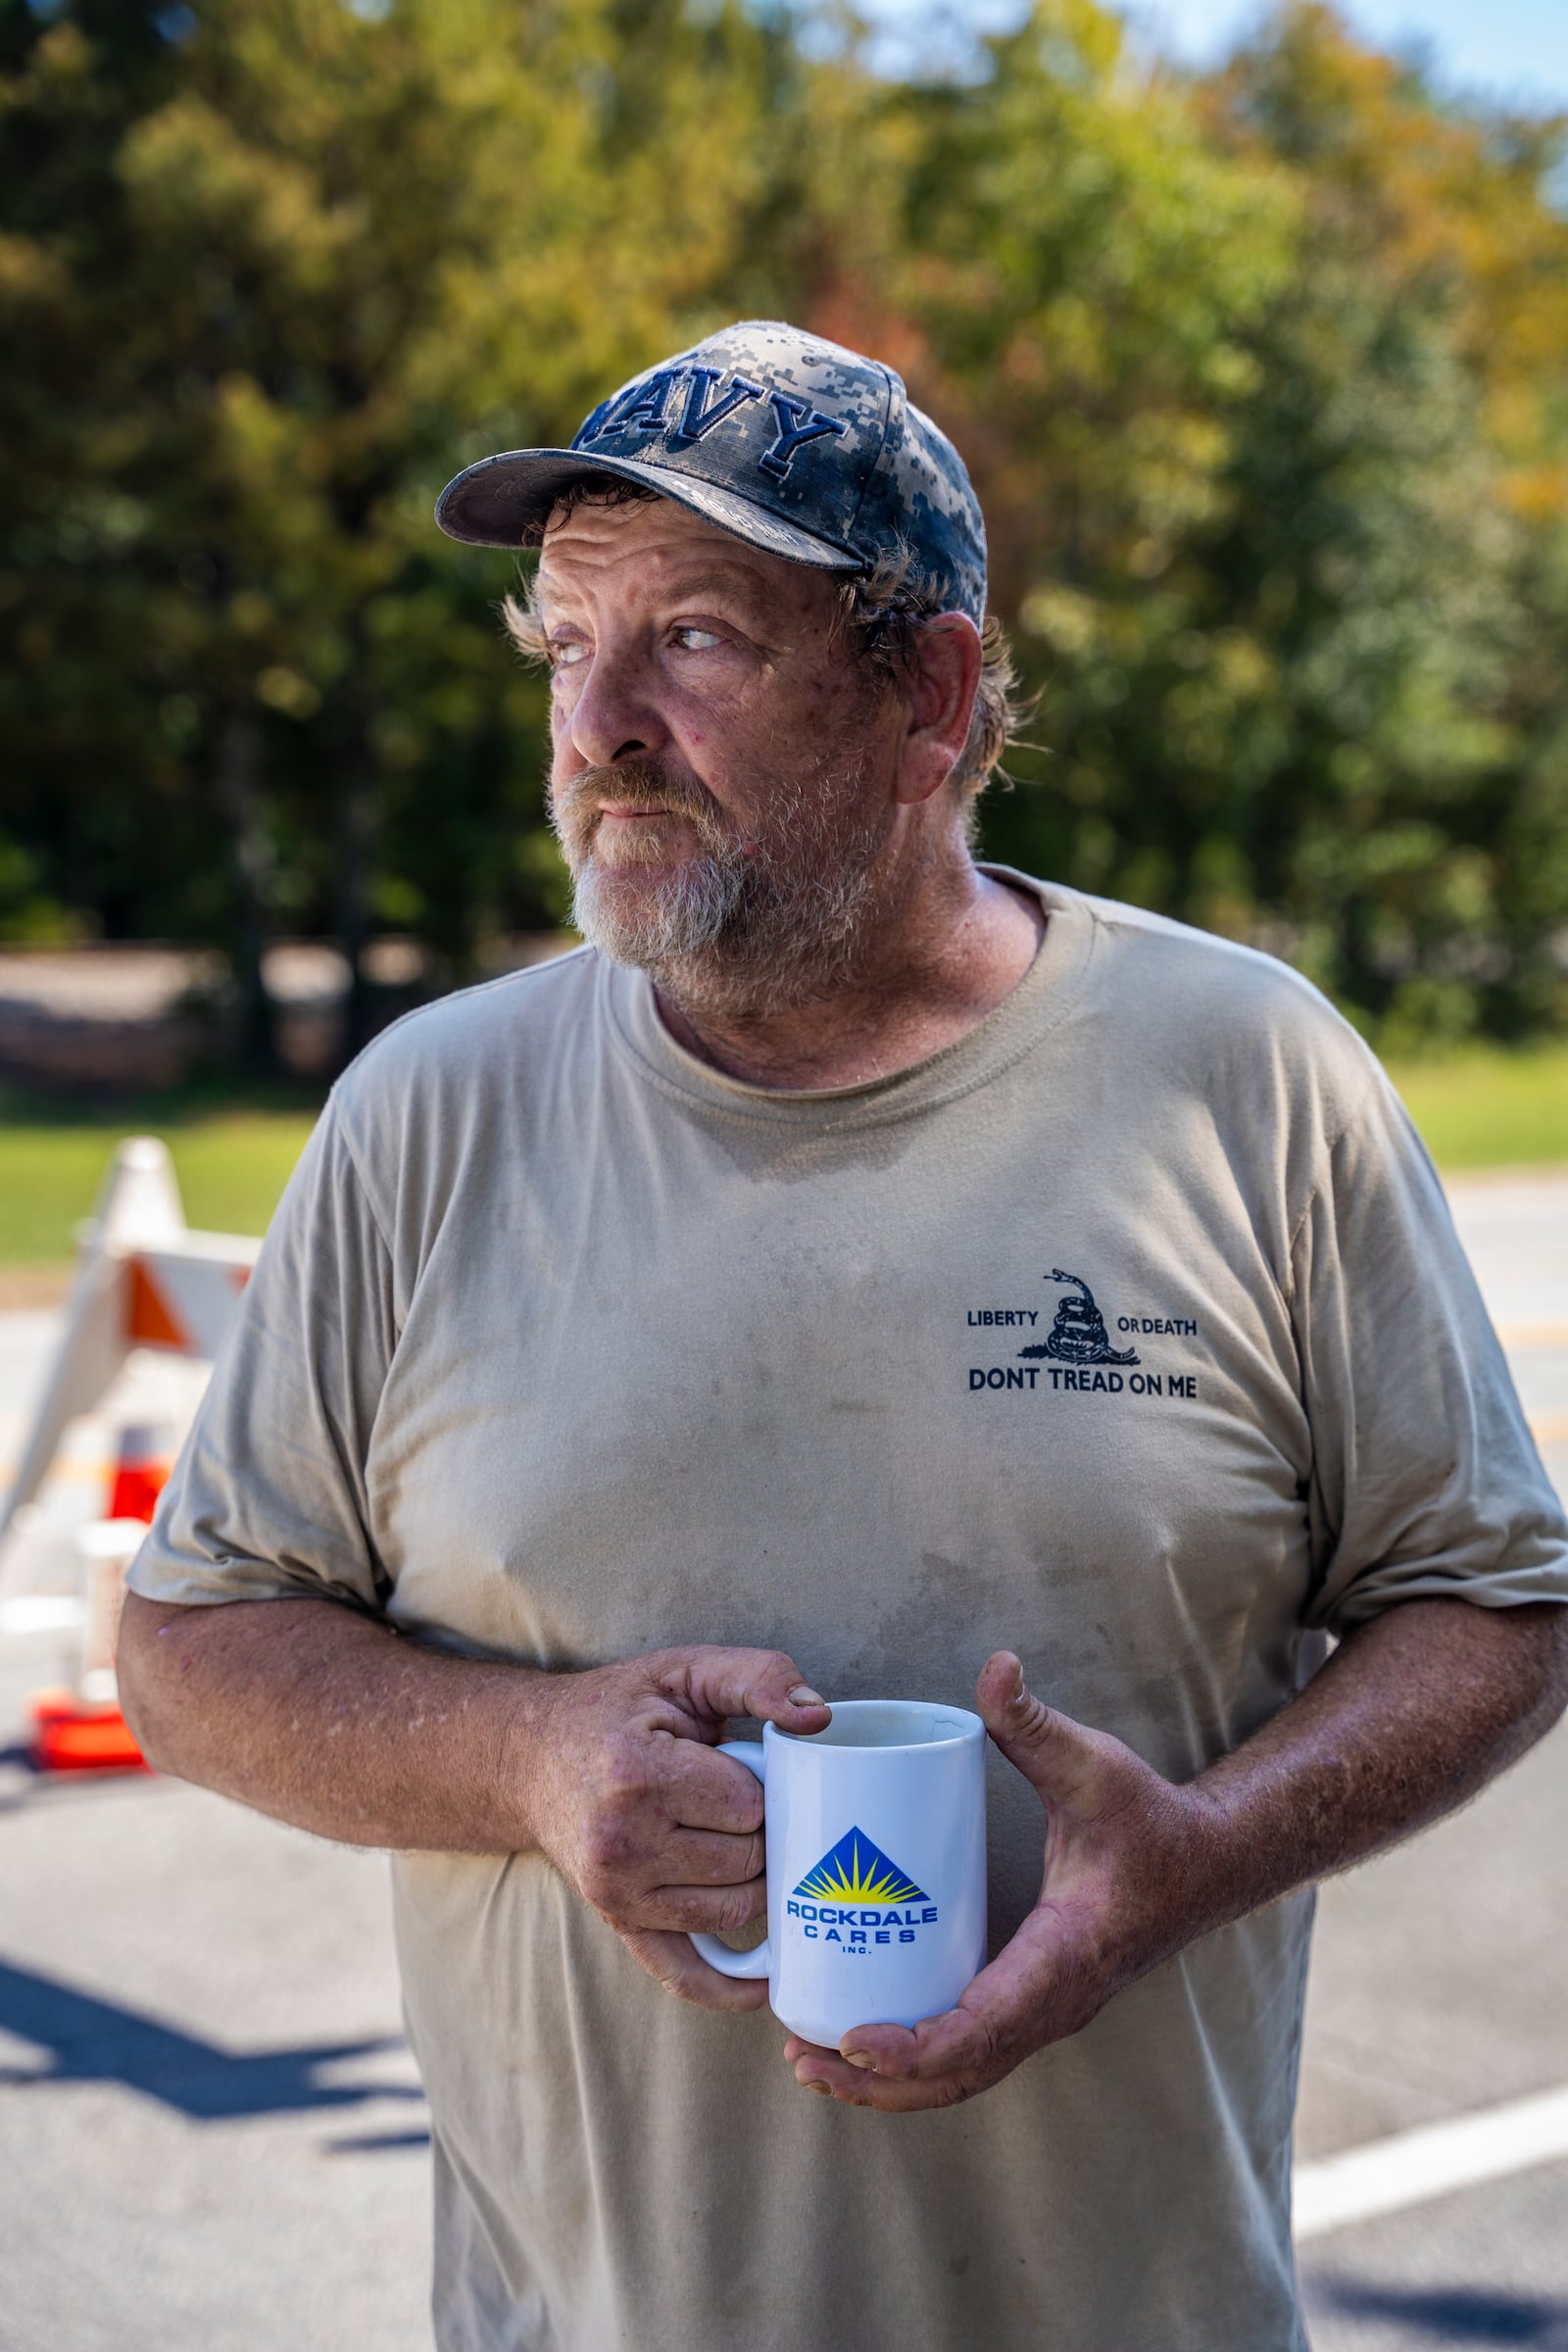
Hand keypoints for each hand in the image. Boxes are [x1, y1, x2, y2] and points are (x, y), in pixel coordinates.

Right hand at [515, 1644, 829, 2010]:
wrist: (530, 1756)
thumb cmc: (619, 1709)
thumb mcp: (684, 1669)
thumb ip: (759, 1677)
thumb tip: (820, 1719)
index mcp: (639, 1776)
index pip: (749, 1806)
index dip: (760, 1785)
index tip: (736, 1763)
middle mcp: (622, 1844)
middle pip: (747, 1861)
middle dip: (759, 1831)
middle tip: (734, 1800)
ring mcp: (617, 1893)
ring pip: (733, 1910)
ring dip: (750, 1878)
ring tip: (732, 1839)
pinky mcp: (618, 1922)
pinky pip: (685, 1974)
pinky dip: (730, 1985)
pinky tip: (766, 1981)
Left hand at [786, 1651, 1212, 2109]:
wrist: (1208, 1865)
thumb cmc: (1150, 1819)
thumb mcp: (1095, 1764)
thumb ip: (1037, 1722)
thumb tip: (996, 1666)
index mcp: (1066, 1955)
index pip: (987, 2023)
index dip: (918, 2044)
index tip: (854, 2038)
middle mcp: (1056, 2003)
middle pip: (962, 2072)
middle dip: (878, 2081)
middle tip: (802, 2058)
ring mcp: (1046, 2012)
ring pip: (964, 2075)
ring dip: (889, 2084)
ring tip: (812, 2062)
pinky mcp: (1034, 2004)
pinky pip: (972, 2053)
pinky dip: (916, 2063)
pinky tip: (861, 2042)